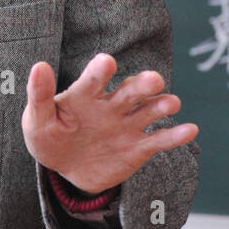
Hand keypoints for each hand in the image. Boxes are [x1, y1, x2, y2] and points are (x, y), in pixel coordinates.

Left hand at [21, 53, 198, 193]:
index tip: (107, 61)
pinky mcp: (138, 148)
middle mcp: (110, 105)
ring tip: (172, 103)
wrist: (66, 168)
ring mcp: (126, 125)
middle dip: (142, 85)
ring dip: (161, 106)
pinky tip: (189, 129)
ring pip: (148, 111)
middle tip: (153, 80)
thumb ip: (40, 95)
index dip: (100, 70)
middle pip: (129, 91)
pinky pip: (158, 140)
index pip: (94, 78)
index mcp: (85, 94)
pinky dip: (174, 135)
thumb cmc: (49, 136)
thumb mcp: (38, 118)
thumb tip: (39, 65)